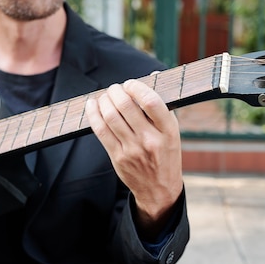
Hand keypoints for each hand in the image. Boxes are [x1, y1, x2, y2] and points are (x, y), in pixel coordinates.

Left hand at [85, 79, 182, 237]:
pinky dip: (93, 114)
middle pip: (126, 107)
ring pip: (111, 117)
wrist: (159, 189)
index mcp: (168, 131)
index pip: (151, 102)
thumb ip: (162, 105)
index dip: (136, 87)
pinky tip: (92, 106)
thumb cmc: (165, 155)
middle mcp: (150, 140)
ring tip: (105, 96)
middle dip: (116, 91)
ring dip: (104, 101)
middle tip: (115, 88)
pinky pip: (101, 131)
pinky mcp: (118, 157)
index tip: (130, 84)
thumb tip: (154, 74)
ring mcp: (133, 150)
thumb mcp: (172, 132)